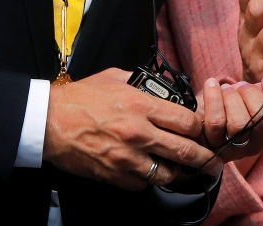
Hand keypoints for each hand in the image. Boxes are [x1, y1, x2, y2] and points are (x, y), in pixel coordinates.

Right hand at [42, 68, 215, 190]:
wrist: (48, 121)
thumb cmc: (80, 97)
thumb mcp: (115, 77)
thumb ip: (142, 83)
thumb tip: (162, 90)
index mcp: (142, 105)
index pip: (187, 122)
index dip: (201, 128)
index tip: (204, 131)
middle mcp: (139, 133)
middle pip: (185, 152)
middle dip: (205, 160)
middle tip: (214, 164)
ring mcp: (127, 158)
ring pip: (167, 175)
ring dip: (177, 173)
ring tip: (181, 171)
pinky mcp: (114, 175)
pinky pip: (142, 185)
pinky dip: (148, 180)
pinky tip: (147, 171)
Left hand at [199, 74, 262, 161]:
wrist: (202, 117)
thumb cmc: (233, 100)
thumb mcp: (254, 92)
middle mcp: (257, 144)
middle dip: (252, 94)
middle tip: (241, 86)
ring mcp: (235, 149)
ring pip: (239, 123)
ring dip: (232, 97)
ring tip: (226, 90)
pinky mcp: (212, 147)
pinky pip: (216, 121)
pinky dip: (213, 97)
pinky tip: (211, 85)